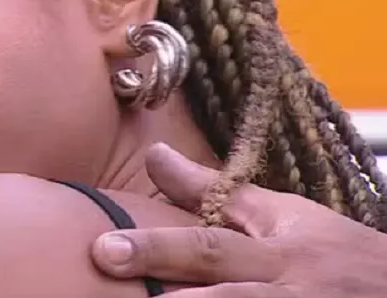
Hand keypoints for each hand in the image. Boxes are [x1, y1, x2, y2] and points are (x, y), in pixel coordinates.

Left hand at [91, 143, 386, 296]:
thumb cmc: (335, 254)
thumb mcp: (282, 217)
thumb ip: (213, 193)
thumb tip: (153, 155)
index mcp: (277, 252)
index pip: (209, 246)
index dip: (157, 249)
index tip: (102, 248)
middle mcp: (286, 291)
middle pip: (220, 293)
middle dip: (169, 293)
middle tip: (112, 267)